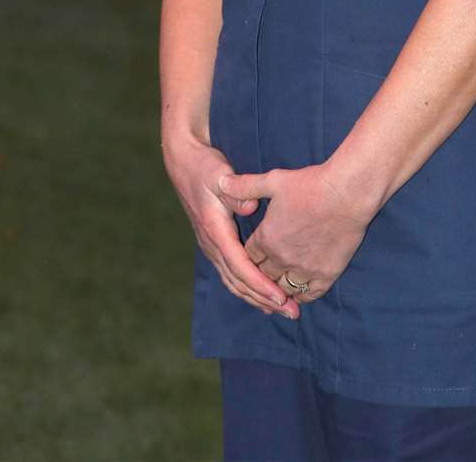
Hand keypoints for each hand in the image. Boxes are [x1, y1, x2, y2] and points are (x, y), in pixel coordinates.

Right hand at [163, 135, 300, 319]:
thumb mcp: (219, 174)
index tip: (280, 297)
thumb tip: (249, 208)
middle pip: (238, 282)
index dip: (260, 284)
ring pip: (234, 282)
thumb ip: (236, 192)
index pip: (239, 266)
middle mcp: (212, 244)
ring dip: (257, 298)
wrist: (184, 164)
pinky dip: (248, 288)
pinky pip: (232, 274)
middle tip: (291, 311)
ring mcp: (212, 247)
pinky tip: (264, 295)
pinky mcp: (216, 245)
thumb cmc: (205, 167)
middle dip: (264, 299)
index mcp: (214, 230)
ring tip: (282, 309)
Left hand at [219, 162, 370, 303]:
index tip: (252, 254)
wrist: (347, 192)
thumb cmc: (310, 184)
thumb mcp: (274, 180)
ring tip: (279, 288)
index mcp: (266, 238)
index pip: (248, 257)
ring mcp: (304, 269)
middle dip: (261, 275)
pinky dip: (301, 295)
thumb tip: (221, 183)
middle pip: (263, 276)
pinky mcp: (326, 274)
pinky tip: (300, 291)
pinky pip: (308, 295)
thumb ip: (246, 186)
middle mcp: (282, 258)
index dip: (248, 256)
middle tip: (263, 274)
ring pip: (283, 289)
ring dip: (279, 289)